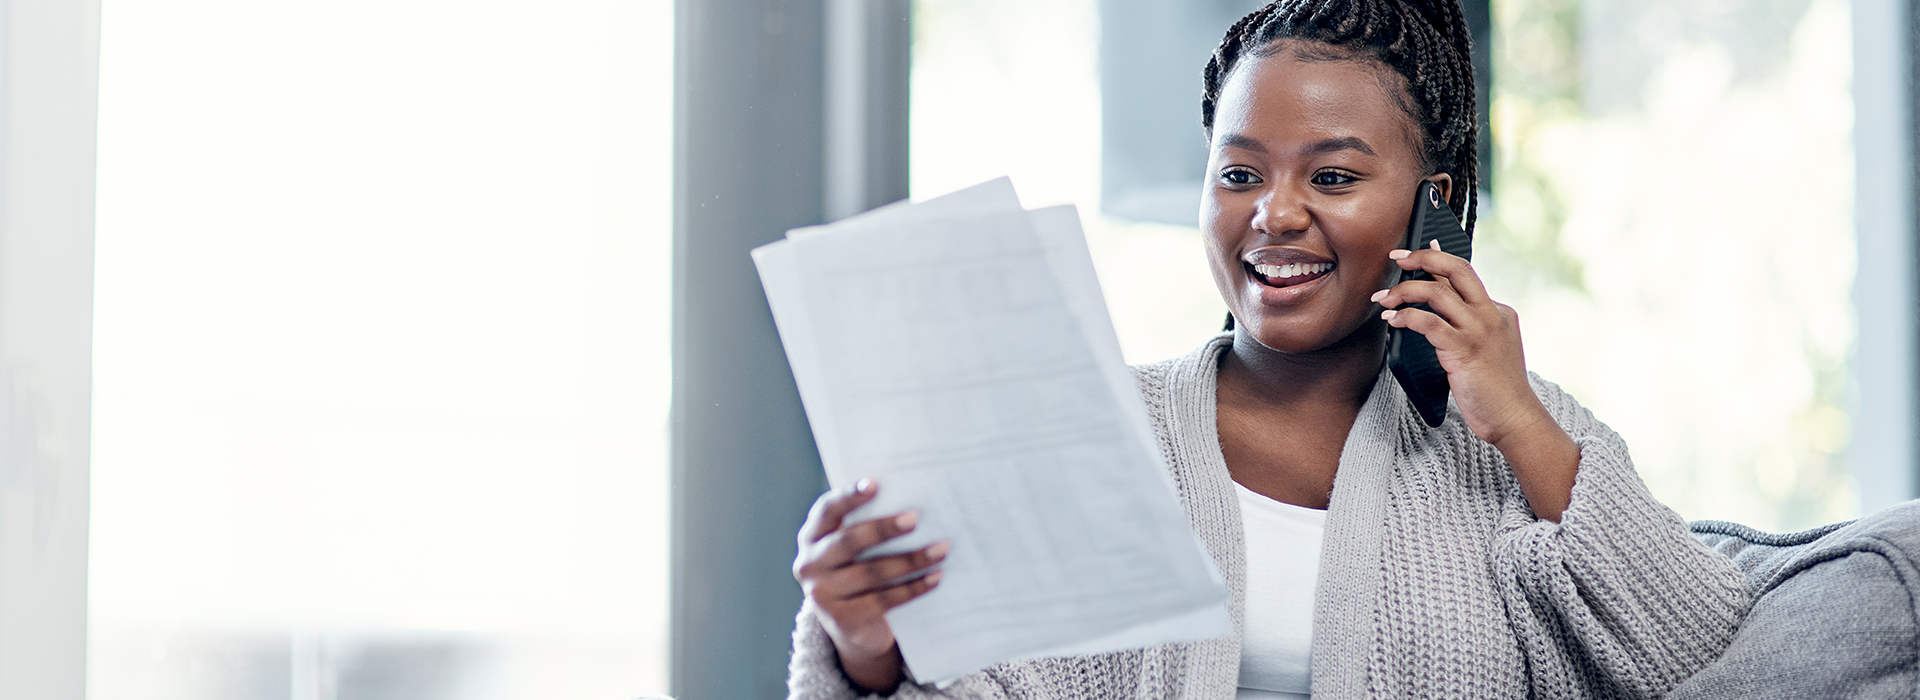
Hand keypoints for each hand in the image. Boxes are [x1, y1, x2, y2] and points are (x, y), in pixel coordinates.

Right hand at [793, 479, 948, 691]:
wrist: (852, 625)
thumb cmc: (859, 569)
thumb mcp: (855, 548)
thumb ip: (868, 523)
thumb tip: (913, 498)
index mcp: (812, 536)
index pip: (827, 511)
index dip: (849, 497)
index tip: (875, 484)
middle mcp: (810, 564)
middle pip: (848, 542)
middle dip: (883, 529)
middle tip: (915, 519)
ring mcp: (822, 595)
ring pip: (870, 573)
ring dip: (910, 560)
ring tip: (940, 550)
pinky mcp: (842, 620)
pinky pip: (883, 600)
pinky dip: (913, 588)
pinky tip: (935, 577)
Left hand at [1373, 241, 1578, 519]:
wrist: (1515, 418)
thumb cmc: (1495, 390)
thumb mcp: (1487, 349)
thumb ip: (1468, 327)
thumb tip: (1433, 312)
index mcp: (1497, 312)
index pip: (1464, 275)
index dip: (1439, 259)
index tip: (1421, 246)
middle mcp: (1490, 315)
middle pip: (1456, 269)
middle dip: (1423, 257)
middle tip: (1397, 257)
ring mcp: (1479, 330)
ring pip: (1437, 292)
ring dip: (1403, 291)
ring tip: (1382, 300)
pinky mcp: (1464, 350)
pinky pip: (1429, 322)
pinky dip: (1406, 317)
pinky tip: (1392, 321)